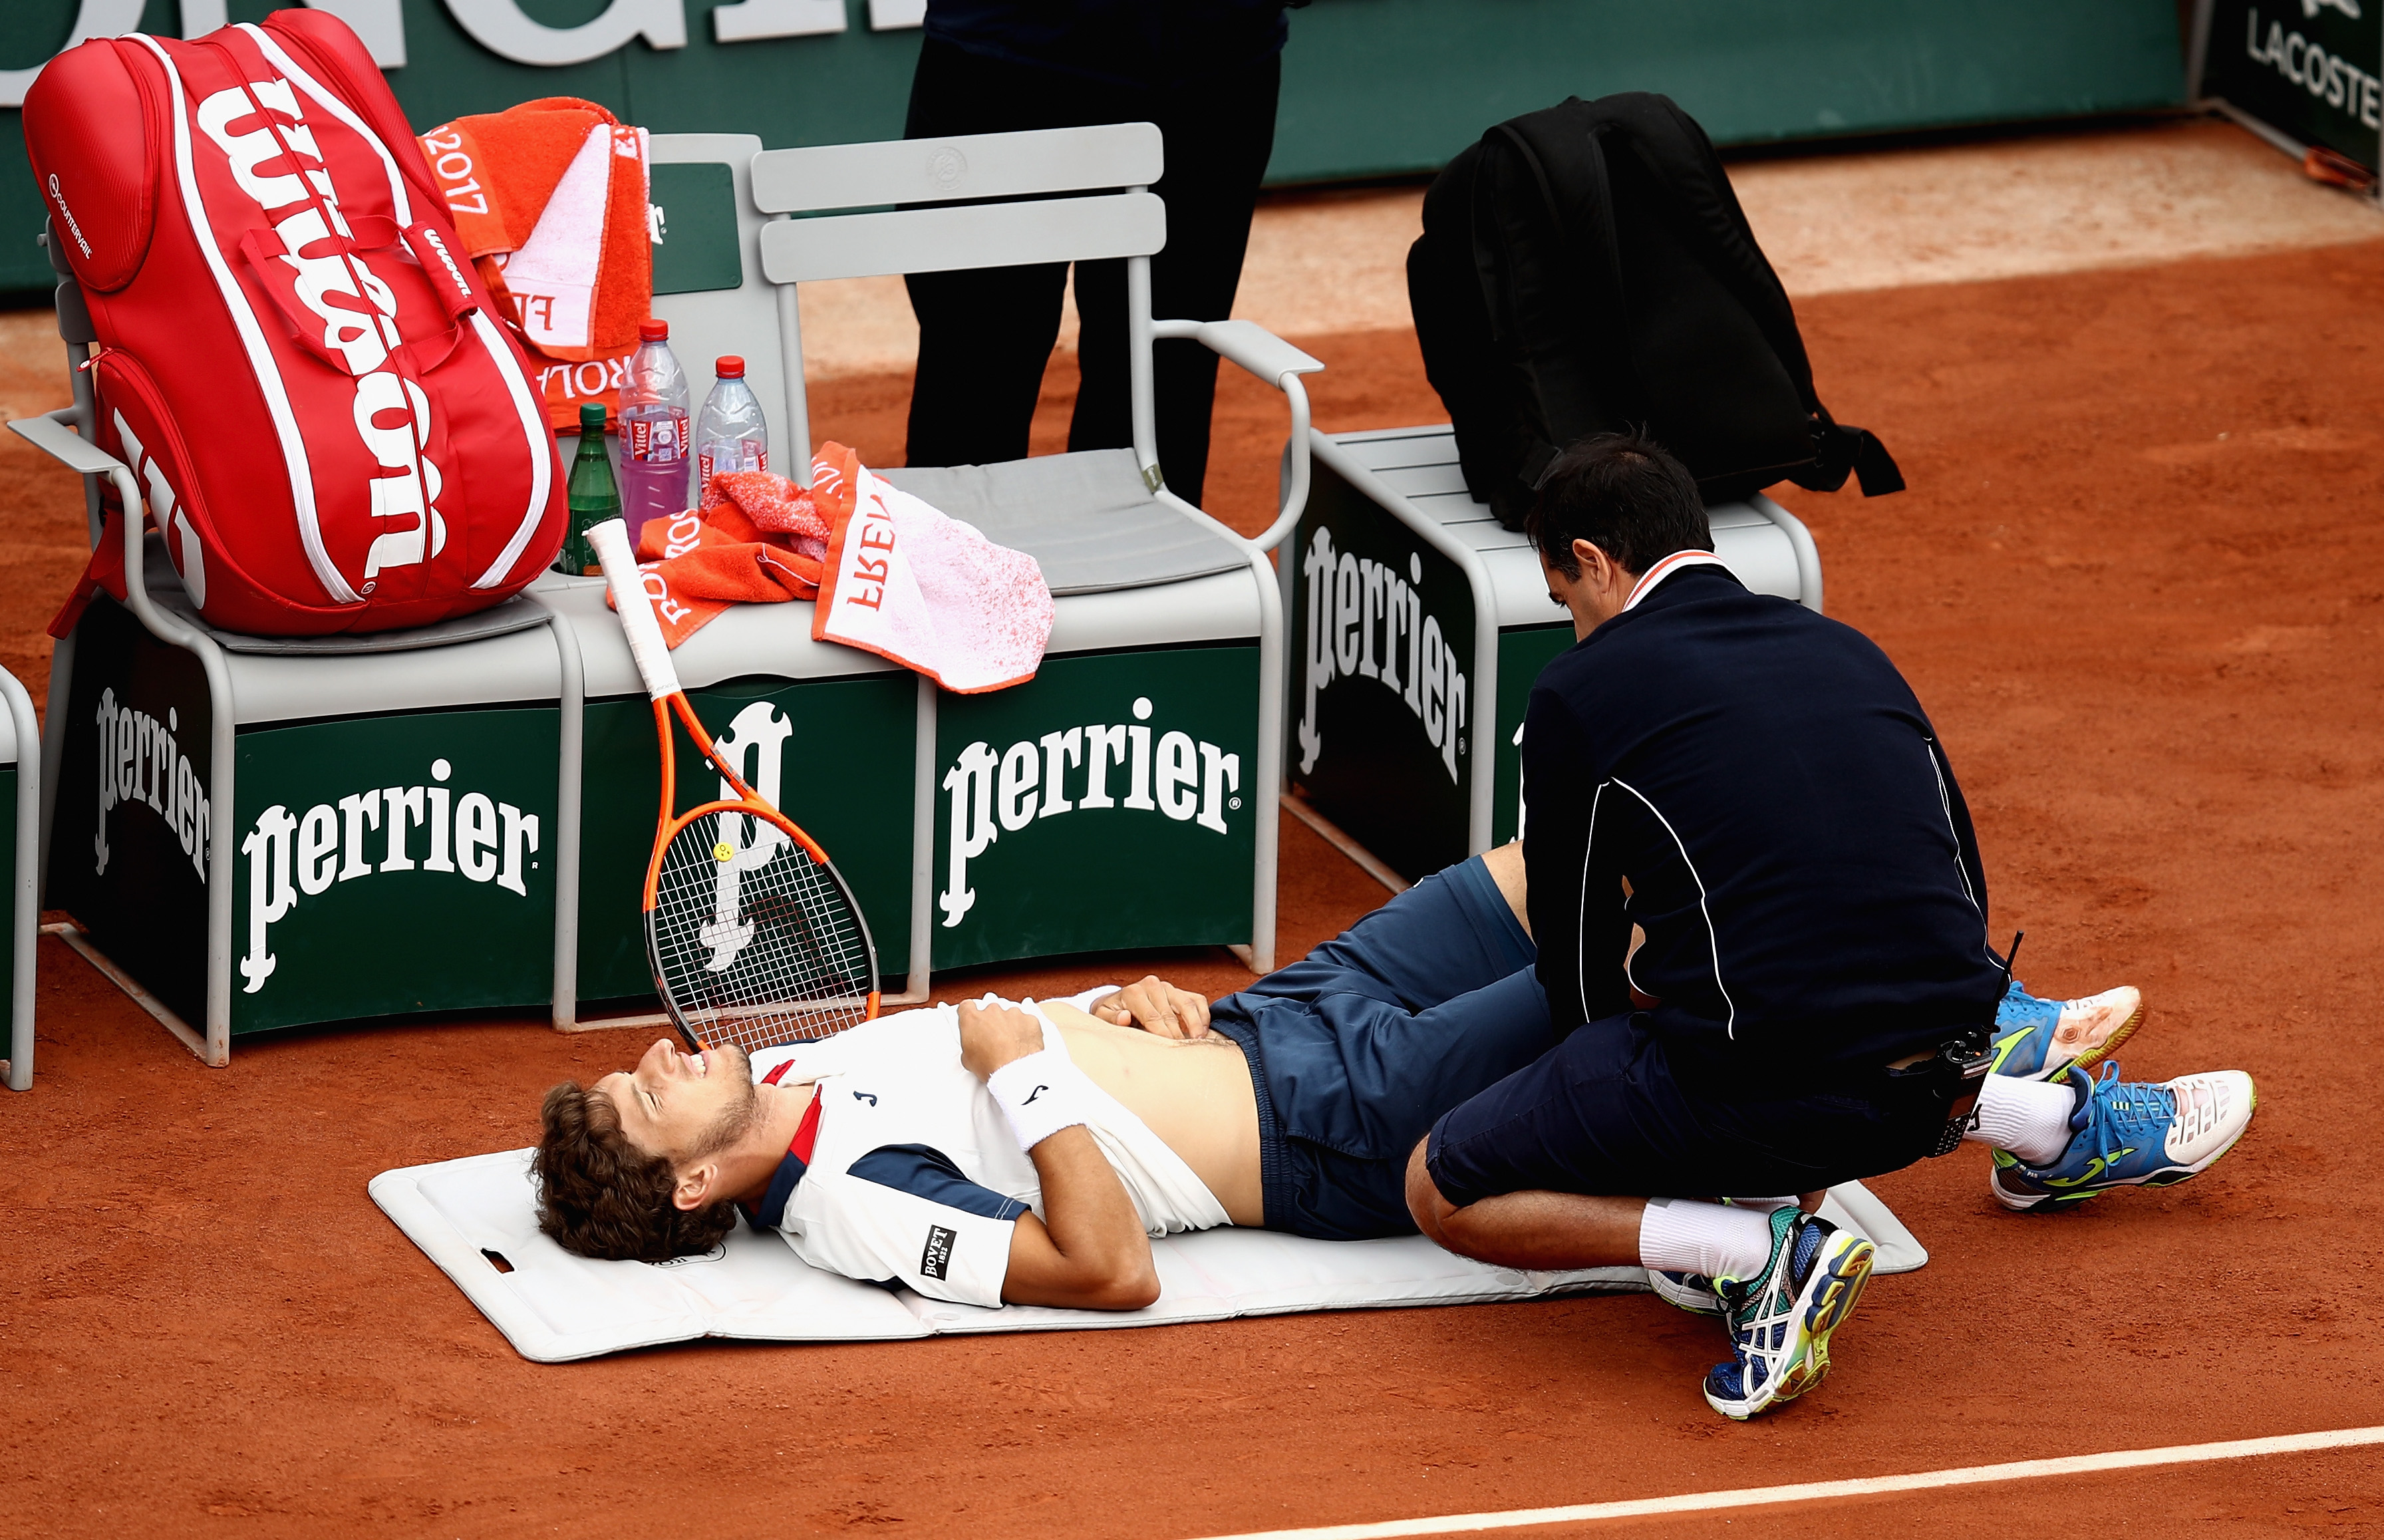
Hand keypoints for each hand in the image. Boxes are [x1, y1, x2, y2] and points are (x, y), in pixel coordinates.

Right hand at [958, 999, 1048, 1079]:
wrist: (1016, 1071)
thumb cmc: (992, 1065)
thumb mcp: (968, 1060)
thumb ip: (969, 1045)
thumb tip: (973, 1049)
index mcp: (973, 1018)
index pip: (966, 1007)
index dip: (969, 1014)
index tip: (973, 1021)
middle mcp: (992, 1011)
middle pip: (990, 1010)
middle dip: (992, 1022)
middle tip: (993, 1039)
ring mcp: (1013, 1013)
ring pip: (1010, 1015)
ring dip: (1009, 1026)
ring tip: (1010, 1044)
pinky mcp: (1030, 1019)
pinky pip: (1026, 1021)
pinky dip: (1025, 1030)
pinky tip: (1022, 1043)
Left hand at [1090, 976, 1210, 1039]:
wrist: (1118, 1003)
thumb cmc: (1111, 1013)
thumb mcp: (1103, 1016)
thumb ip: (1112, 1019)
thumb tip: (1125, 1017)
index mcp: (1133, 992)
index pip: (1153, 1017)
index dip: (1163, 1035)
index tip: (1170, 1049)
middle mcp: (1152, 985)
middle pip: (1170, 1014)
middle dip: (1178, 1035)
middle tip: (1184, 1053)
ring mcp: (1168, 987)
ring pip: (1187, 1004)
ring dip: (1196, 1024)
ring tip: (1198, 1042)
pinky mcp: (1179, 991)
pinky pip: (1197, 1000)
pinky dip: (1203, 1015)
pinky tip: (1203, 1032)